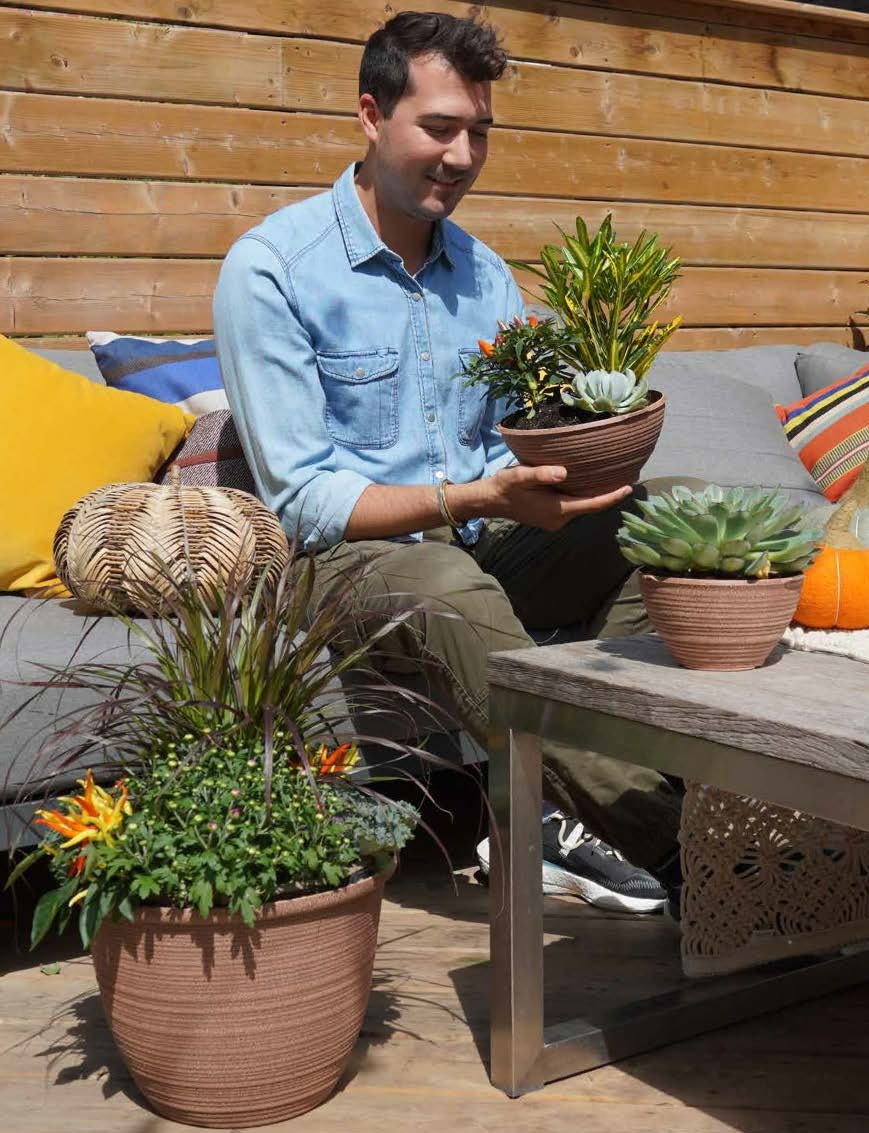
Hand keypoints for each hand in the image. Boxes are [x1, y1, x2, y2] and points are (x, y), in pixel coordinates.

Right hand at [484, 464, 632, 530]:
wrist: (489, 501)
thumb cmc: (504, 486)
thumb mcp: (519, 476)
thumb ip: (540, 474)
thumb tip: (563, 473)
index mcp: (556, 509)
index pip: (592, 504)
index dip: (612, 497)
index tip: (629, 488)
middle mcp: (559, 519)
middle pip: (590, 507)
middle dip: (608, 494)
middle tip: (626, 476)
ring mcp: (555, 521)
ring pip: (582, 507)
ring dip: (595, 495)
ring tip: (612, 478)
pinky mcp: (551, 518)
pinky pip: (573, 507)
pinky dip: (583, 497)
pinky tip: (589, 484)